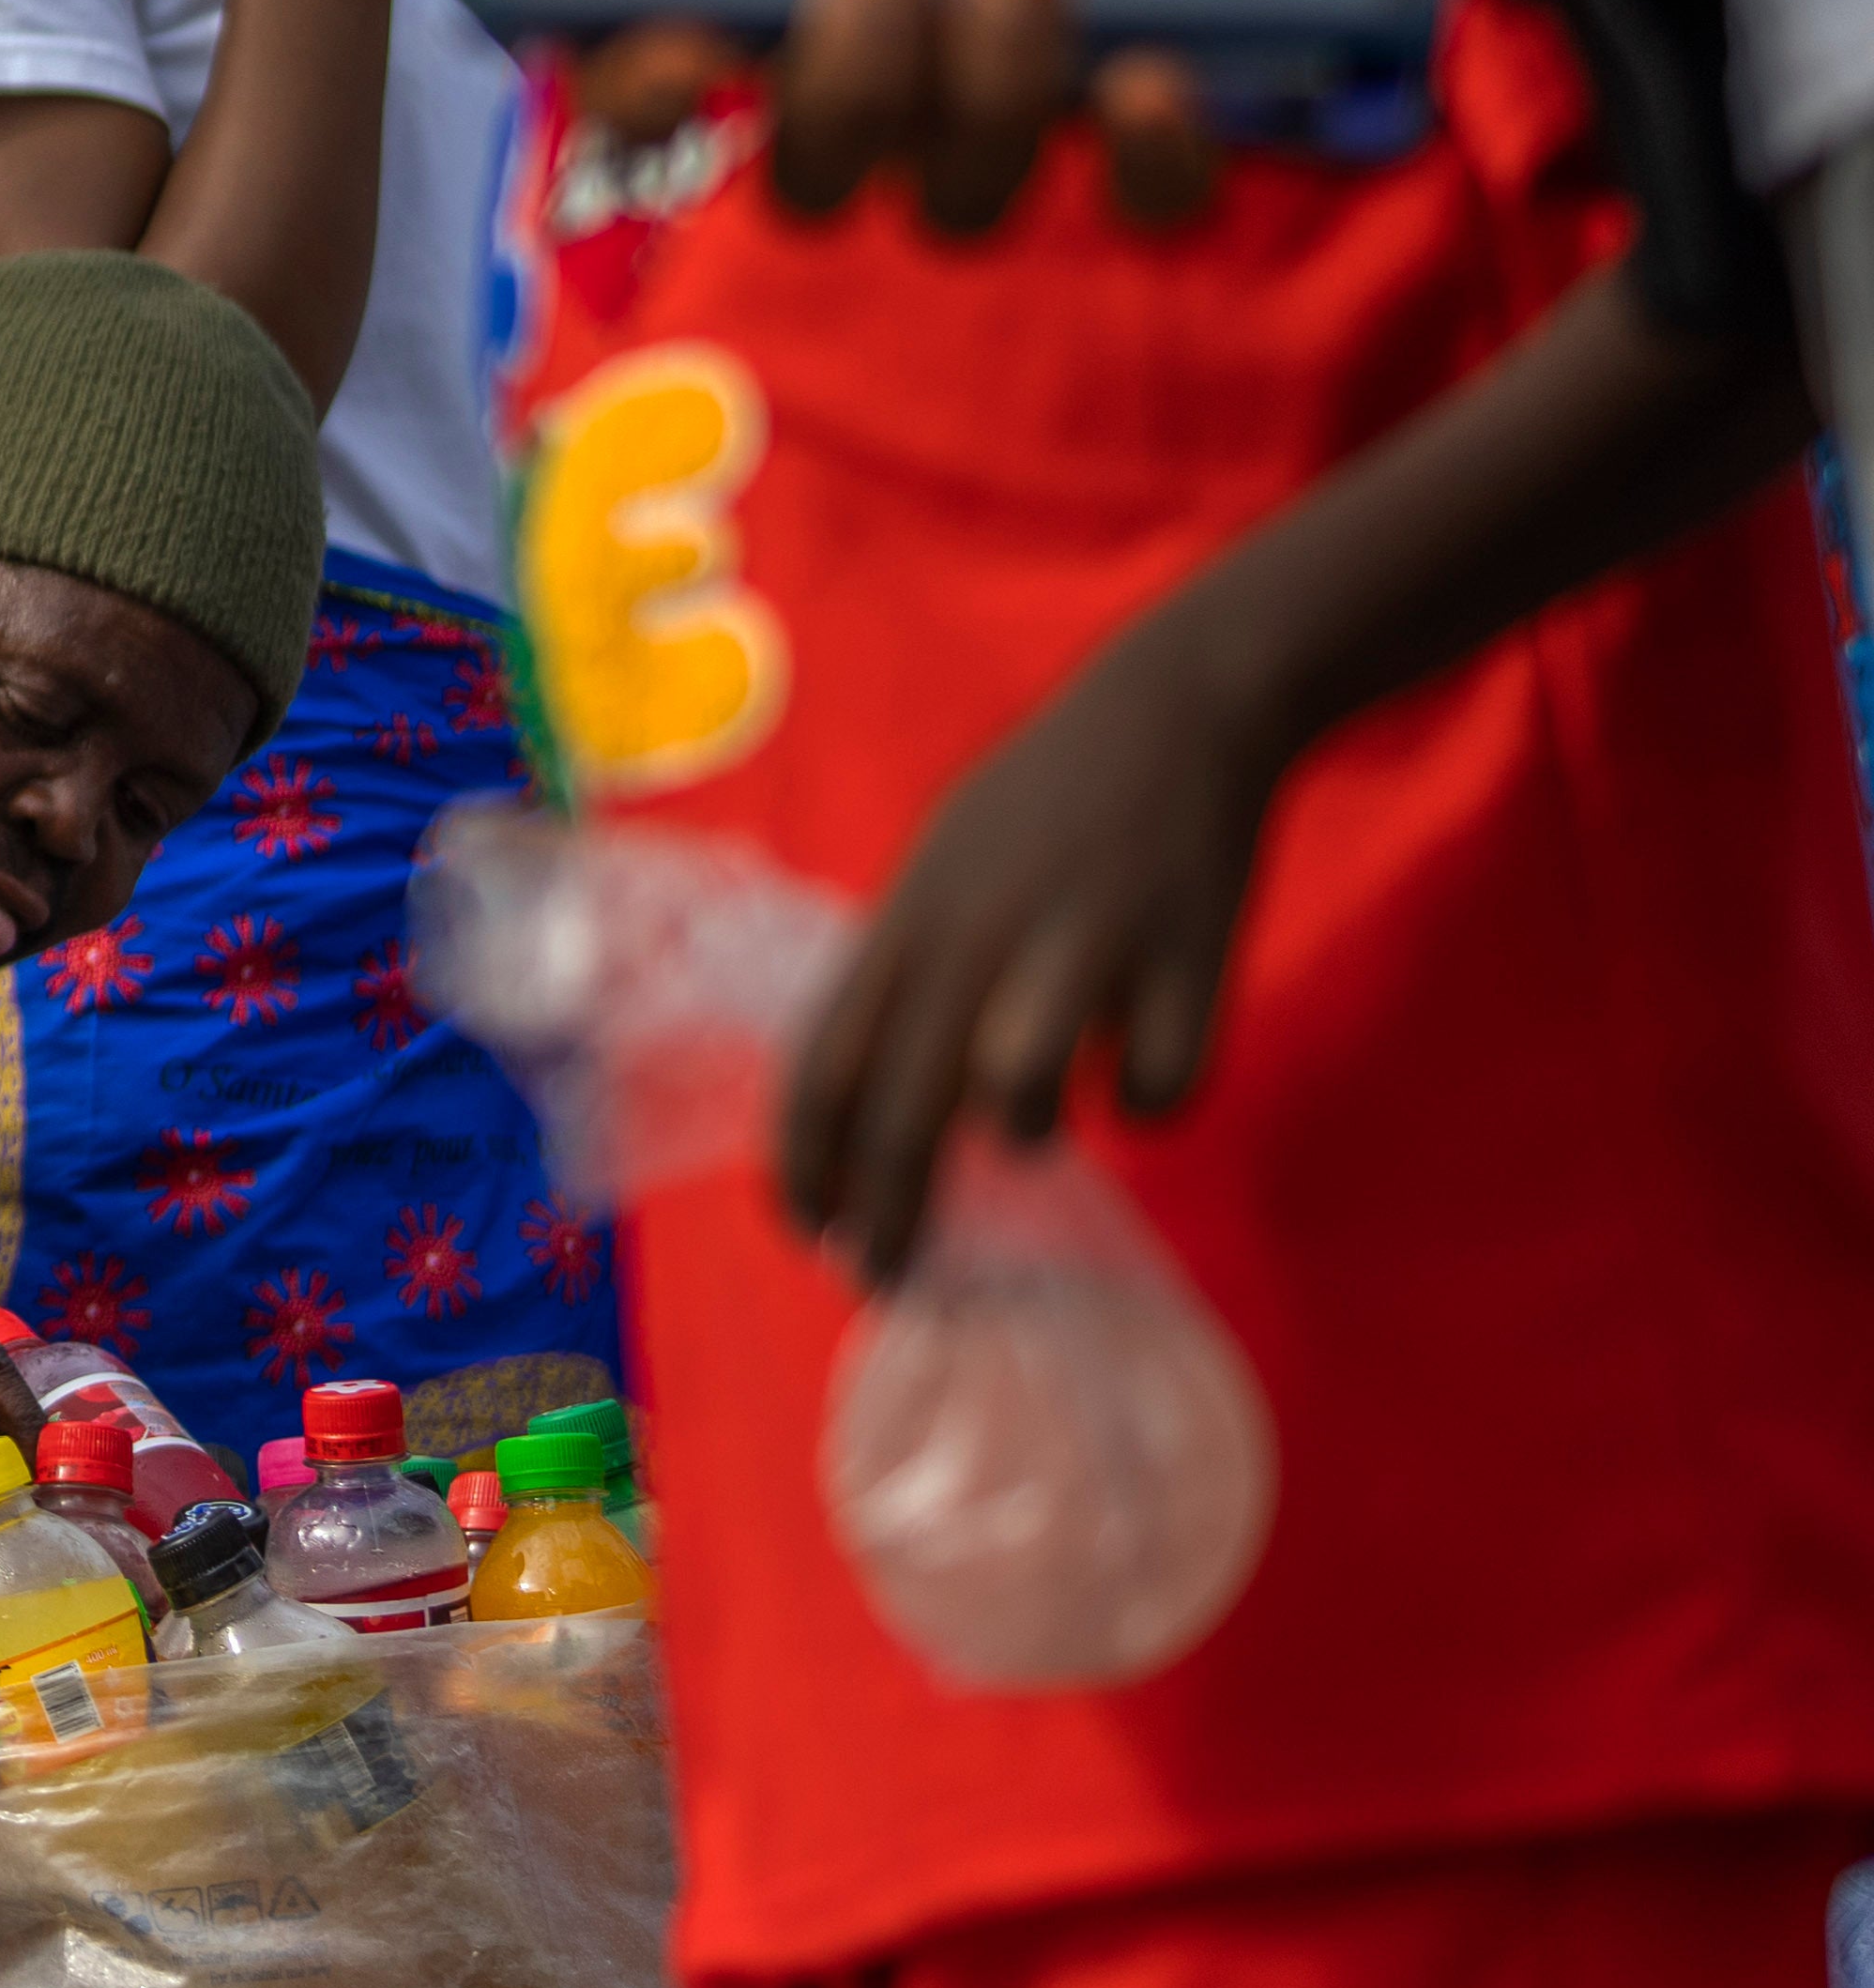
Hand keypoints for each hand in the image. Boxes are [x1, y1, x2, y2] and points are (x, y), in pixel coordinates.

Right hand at [680, 0, 1289, 235]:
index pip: (639, 70)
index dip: (642, 92)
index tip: (688, 43)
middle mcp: (856, 14)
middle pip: (812, 163)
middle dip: (842, 80)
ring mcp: (1003, 49)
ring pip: (962, 189)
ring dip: (988, 98)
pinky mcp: (1155, 48)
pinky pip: (1144, 189)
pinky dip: (1148, 156)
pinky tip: (1155, 67)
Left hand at [770, 606, 1282, 1283]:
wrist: (1177, 708)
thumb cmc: (1044, 805)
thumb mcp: (942, 870)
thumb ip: (909, 975)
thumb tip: (874, 1102)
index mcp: (907, 918)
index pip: (822, 1060)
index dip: (803, 1159)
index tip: (802, 1228)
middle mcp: (975, 937)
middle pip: (903, 1107)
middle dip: (885, 1211)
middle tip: (879, 1279)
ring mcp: (1079, 948)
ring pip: (1017, 1102)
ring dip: (1025, 1136)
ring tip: (1042, 1121)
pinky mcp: (1184, 961)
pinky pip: (1157, 1089)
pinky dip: (1151, 1098)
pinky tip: (1149, 1058)